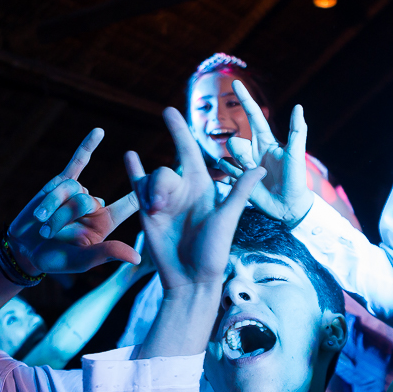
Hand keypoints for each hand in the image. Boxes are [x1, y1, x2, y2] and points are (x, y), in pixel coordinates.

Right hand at [8, 129, 140, 274]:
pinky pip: (77, 162)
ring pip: (72, 190)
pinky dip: (87, 147)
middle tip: (50, 233)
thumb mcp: (81, 260)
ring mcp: (78, 192)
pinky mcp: (61, 182)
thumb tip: (137, 257)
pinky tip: (99, 132)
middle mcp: (95, 206)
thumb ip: (107, 253)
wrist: (24, 247)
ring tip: (42, 223)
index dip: (144, 195)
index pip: (130, 205)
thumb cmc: (55, 259)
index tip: (168, 181)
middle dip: (66, 217)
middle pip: (89, 200)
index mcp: (106, 223)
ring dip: (53, 207)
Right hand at [125, 107, 263, 292]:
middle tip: (161, 206)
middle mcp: (183, 190)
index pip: (189, 151)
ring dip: (149, 191)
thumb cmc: (213, 253)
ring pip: (150, 179)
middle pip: (165, 170)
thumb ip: (238, 191)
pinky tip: (130, 157)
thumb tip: (262, 166)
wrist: (190, 280)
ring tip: (154, 212)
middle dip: (161, 182)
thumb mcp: (227, 219)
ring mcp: (164, 201)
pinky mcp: (148, 213)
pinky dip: (133, 171)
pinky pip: (138, 187)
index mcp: (203, 188)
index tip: (168, 111)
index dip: (179, 130)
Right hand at [221, 80, 312, 224]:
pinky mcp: (239, 179)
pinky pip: (224, 170)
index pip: (253, 115)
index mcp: (267, 141)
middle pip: (235, 140)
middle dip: (239, 153)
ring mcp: (245, 165)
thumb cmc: (296, 179)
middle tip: (252, 167)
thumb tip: (298, 106)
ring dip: (237, 165)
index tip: (235, 82)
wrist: (289, 206)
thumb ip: (297, 131)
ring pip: (228, 155)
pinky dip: (229, 174)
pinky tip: (238, 180)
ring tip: (250, 177)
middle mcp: (254, 150)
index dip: (244, 99)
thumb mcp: (296, 154)